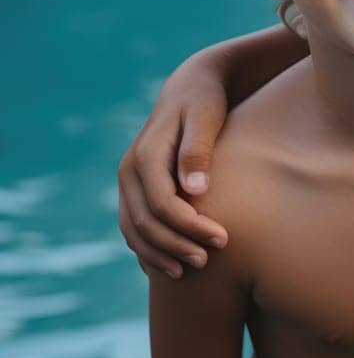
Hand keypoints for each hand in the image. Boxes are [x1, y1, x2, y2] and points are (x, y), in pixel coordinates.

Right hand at [117, 53, 231, 277]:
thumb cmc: (205, 101)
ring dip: (157, 254)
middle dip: (175, 246)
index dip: (190, 227)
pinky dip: (146, 248)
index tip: (222, 239)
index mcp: (146, 156)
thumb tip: (196, 191)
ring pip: (133, 229)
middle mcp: (129, 171)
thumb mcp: (206, 116)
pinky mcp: (134, 189)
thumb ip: (198, 150)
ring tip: (188, 270)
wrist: (190, 87)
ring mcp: (128, 182)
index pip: (163, 204)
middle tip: (208, 261)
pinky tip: (167, 265)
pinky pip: (133, 226)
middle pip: (144, 222)